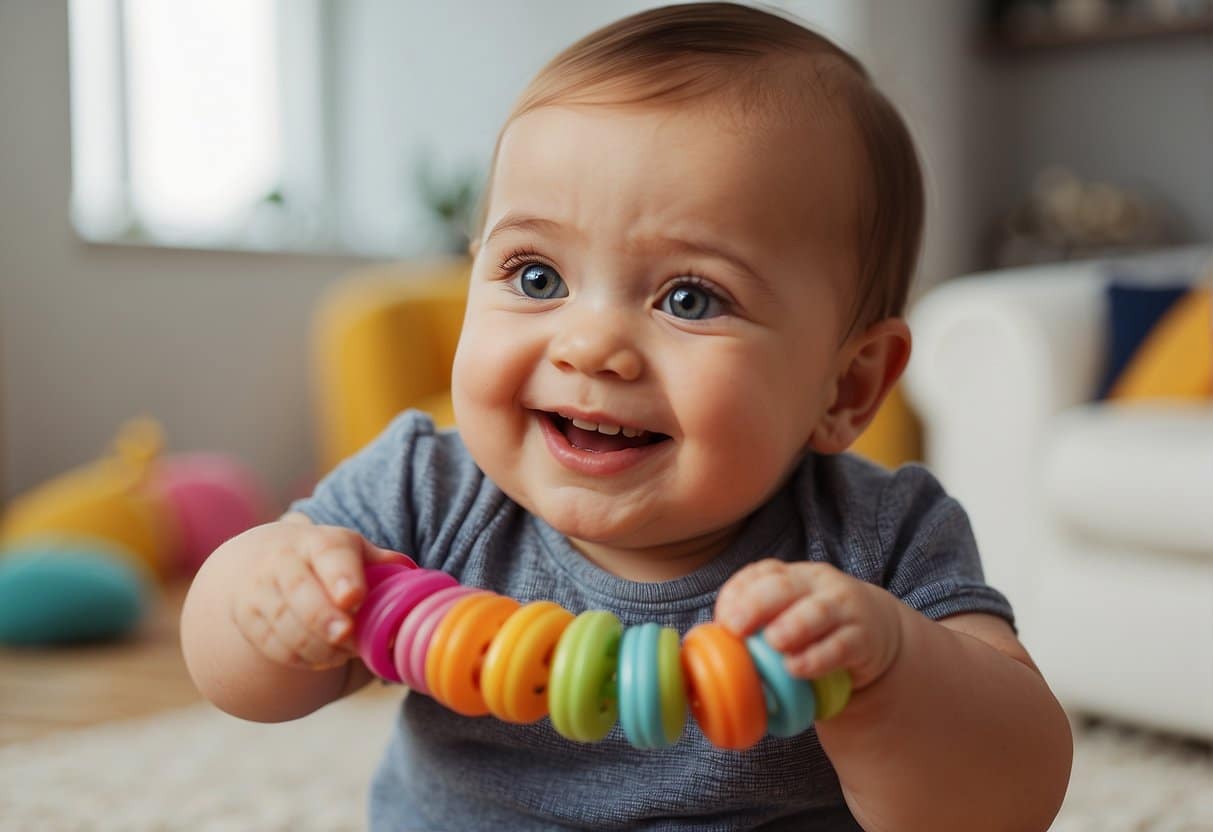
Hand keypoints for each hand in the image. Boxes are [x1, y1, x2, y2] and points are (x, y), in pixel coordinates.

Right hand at [229, 521, 412, 670]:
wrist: (258, 561)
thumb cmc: (323, 560)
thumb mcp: (351, 551)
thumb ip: (381, 563)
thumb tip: (411, 574)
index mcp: (319, 542)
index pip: (330, 554)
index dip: (342, 577)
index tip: (354, 598)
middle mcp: (283, 562)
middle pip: (300, 591)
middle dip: (323, 619)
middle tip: (346, 637)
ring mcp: (260, 590)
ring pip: (285, 624)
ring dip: (317, 646)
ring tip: (344, 654)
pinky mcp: (247, 618)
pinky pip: (273, 645)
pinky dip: (300, 659)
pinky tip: (323, 661)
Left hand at [714, 559, 903, 690]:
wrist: (873, 632)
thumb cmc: (813, 628)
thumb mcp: (785, 615)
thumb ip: (755, 625)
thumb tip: (708, 650)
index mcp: (789, 575)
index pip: (758, 574)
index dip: (736, 595)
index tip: (723, 621)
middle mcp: (816, 583)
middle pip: (783, 586)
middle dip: (755, 605)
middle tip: (736, 628)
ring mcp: (842, 607)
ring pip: (817, 611)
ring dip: (792, 626)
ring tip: (774, 643)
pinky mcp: (863, 637)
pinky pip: (841, 645)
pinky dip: (817, 657)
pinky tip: (798, 669)